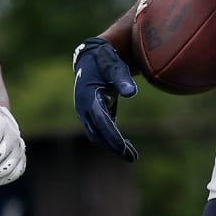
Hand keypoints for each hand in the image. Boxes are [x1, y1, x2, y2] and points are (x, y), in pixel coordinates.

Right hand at [72, 37, 138, 161]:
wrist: (91, 58)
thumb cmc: (105, 60)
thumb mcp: (114, 65)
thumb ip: (122, 78)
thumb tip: (132, 93)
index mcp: (88, 98)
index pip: (100, 121)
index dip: (111, 135)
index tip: (123, 148)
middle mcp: (83, 108)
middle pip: (97, 134)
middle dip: (113, 146)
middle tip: (132, 157)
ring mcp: (85, 113)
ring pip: (97, 136)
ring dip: (113, 146)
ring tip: (132, 156)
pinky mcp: (91, 115)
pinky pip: (100, 132)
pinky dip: (111, 140)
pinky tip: (126, 146)